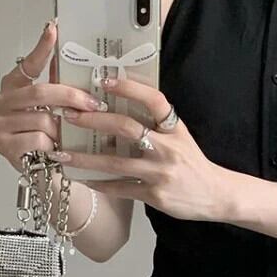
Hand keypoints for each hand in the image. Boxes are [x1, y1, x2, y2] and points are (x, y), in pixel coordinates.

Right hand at [0, 20, 103, 171]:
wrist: (46, 173)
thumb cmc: (51, 139)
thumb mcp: (56, 110)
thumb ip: (60, 86)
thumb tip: (76, 59)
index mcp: (13, 87)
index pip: (27, 64)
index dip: (41, 48)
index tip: (53, 30)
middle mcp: (1, 102)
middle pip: (40, 92)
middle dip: (71, 98)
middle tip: (95, 104)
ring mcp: (0, 124)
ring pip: (42, 119)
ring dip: (61, 130)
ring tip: (66, 138)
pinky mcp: (4, 145)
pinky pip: (38, 139)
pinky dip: (52, 147)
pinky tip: (54, 151)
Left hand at [53, 77, 233, 222]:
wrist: (215, 194)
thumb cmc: (191, 162)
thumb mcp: (180, 136)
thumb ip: (155, 124)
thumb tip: (118, 105)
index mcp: (174, 128)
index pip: (154, 100)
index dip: (130, 88)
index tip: (104, 80)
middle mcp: (168, 148)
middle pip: (126, 128)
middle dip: (94, 121)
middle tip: (69, 114)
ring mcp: (160, 173)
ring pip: (116, 163)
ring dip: (85, 158)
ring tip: (61, 153)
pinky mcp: (155, 195)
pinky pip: (121, 189)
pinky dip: (100, 183)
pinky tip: (83, 179)